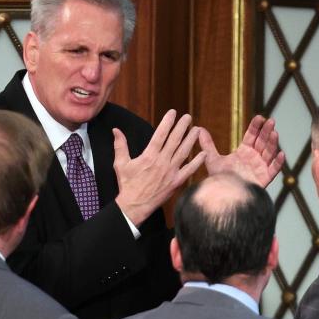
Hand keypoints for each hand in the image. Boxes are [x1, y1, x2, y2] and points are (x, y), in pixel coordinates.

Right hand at [114, 110, 205, 226]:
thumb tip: (115, 130)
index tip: (173, 113)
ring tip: (197, 129)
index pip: (160, 134)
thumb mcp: (120, 164)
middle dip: (182, 127)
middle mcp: (161, 162)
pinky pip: (189, 170)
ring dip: (191, 140)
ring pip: (183, 152)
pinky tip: (203, 153)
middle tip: (188, 117)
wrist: (134, 206)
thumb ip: (120, 145)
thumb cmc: (127, 185)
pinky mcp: (176, 182)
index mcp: (149, 156)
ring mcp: (170, 172)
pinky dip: (197, 162)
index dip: (167, 122)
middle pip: (174, 140)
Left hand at [198, 115, 284, 187]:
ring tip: (275, 133)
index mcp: (244, 151)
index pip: (252, 136)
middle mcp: (254, 158)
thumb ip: (207, 145)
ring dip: (273, 143)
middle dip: (266, 132)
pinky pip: (274, 170)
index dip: (256, 127)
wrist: (223, 197)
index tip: (260, 117)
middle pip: (262, 142)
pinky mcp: (264, 179)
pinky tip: (281, 154)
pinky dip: (278, 163)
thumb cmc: (220, 179)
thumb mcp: (212, 160)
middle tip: (271, 121)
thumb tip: (198, 129)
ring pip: (269, 153)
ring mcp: (260, 168)